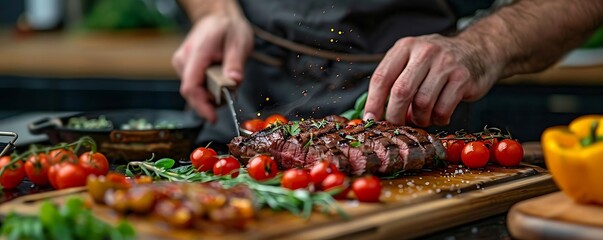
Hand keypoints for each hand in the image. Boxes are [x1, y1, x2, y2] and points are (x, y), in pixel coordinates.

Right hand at [172, 1, 252, 122]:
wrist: (217, 18)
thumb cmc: (228, 29)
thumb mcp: (239, 43)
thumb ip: (235, 63)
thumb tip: (234, 82)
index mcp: (197, 52)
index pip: (191, 86)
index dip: (201, 106)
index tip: (213, 117)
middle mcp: (184, 59)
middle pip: (191, 92)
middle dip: (210, 101)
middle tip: (230, 94)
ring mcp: (181, 63)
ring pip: (193, 90)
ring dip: (210, 94)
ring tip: (226, 81)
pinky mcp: (184, 67)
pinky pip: (194, 85)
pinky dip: (207, 89)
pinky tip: (218, 80)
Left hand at [363, 34, 501, 126]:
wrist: (478, 51)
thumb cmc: (436, 63)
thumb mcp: (412, 62)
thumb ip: (395, 83)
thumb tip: (378, 116)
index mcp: (405, 47)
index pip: (382, 77)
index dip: (374, 102)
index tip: (370, 119)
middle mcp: (424, 52)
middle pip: (401, 92)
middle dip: (395, 115)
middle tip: (396, 125)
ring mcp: (445, 64)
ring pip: (422, 103)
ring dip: (419, 119)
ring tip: (422, 118)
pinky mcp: (463, 78)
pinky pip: (442, 109)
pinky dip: (438, 119)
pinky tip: (439, 115)